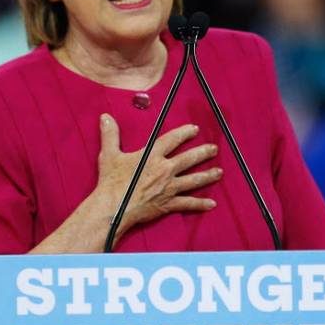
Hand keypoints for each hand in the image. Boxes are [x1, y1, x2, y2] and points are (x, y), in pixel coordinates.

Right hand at [96, 114, 219, 236]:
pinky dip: (200, 204)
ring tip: (219, 172)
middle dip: (203, 153)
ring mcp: (168, 187)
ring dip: (207, 176)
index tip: (194, 129)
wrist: (113, 206)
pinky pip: (188, 203)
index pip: (172, 140)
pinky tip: (211, 204)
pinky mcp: (168, 203)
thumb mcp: (109, 155)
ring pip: (193, 180)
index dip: (184, 133)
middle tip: (213, 149)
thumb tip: (105, 117)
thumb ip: (110, 134)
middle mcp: (164, 169)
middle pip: (188, 159)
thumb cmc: (111, 182)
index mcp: (151, 156)